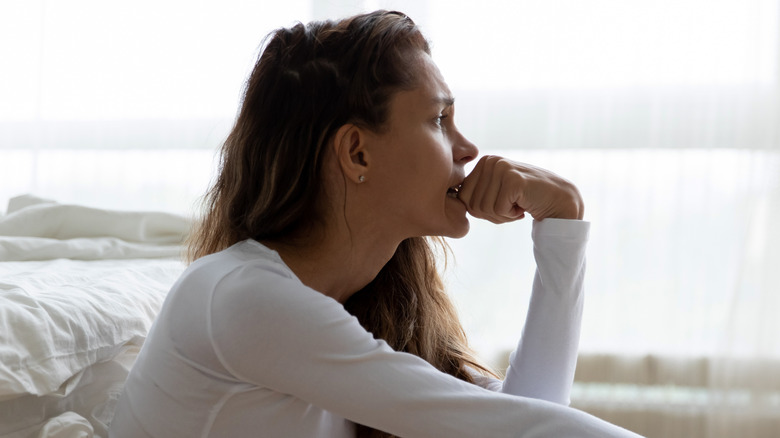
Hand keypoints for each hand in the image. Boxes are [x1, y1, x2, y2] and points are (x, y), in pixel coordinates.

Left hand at [458, 155, 583, 222]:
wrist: (558, 201)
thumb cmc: (524, 200)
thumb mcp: (494, 194)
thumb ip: (474, 195)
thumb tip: (452, 199)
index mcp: (483, 163)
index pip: (464, 199)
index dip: (482, 211)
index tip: (502, 204)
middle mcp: (490, 161)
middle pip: (472, 205)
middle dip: (491, 215)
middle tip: (511, 206)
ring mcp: (501, 168)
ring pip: (484, 209)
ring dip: (502, 216)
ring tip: (518, 204)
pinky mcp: (512, 179)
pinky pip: (498, 210)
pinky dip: (511, 215)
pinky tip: (523, 205)